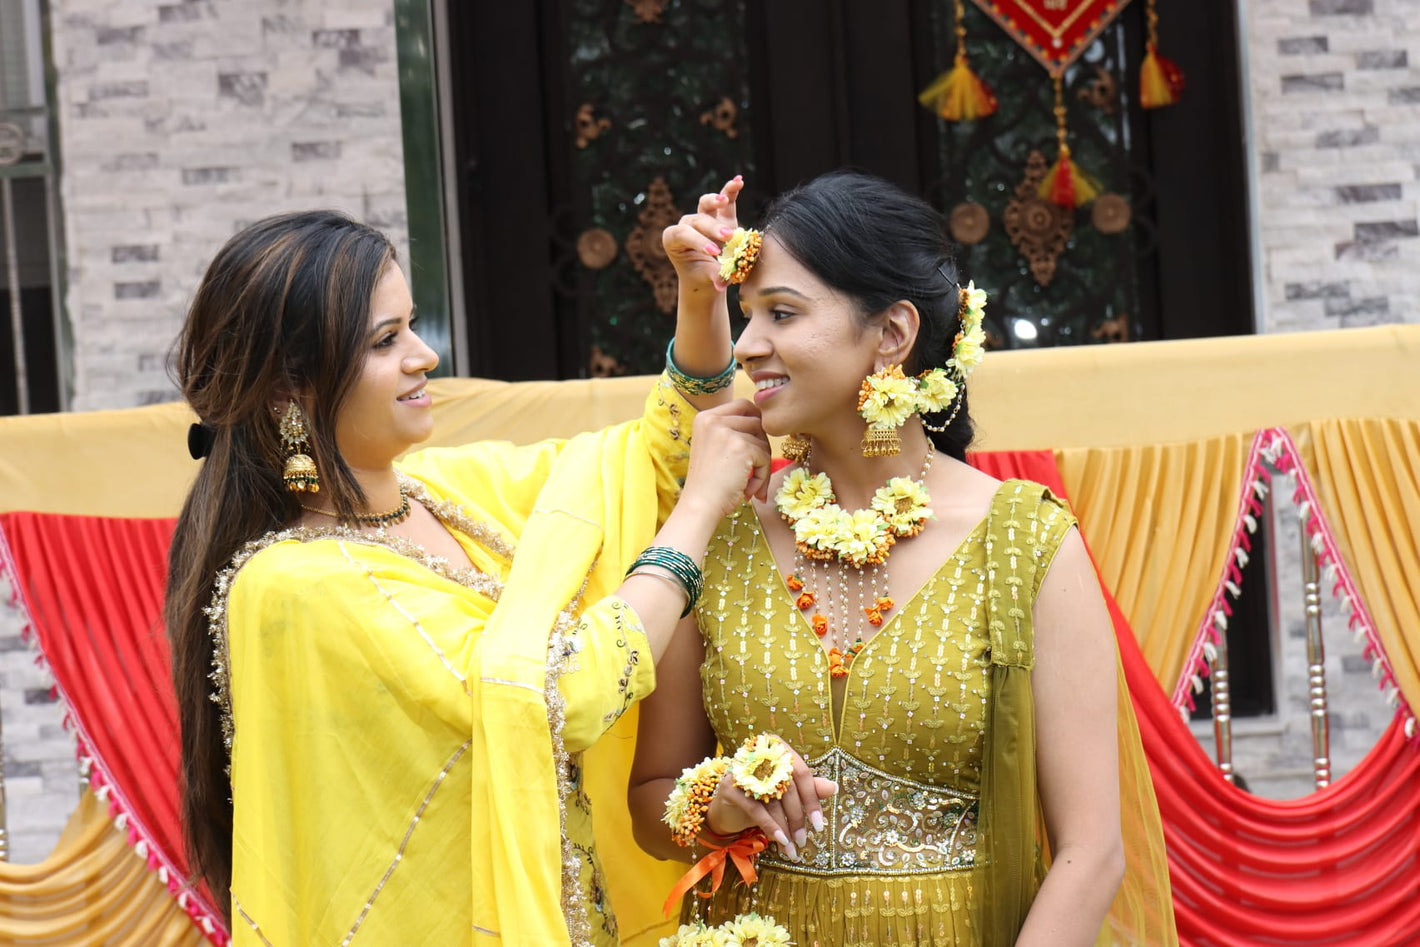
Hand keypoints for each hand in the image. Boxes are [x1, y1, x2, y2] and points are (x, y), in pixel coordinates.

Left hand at [662, 175, 744, 296]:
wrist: (707, 276)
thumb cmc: (702, 278)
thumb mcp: (706, 280)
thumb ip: (713, 277)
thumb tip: (722, 282)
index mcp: (673, 240)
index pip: (683, 235)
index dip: (698, 241)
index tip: (714, 251)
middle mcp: (685, 225)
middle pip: (697, 220)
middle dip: (712, 228)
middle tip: (727, 237)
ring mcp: (702, 217)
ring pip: (705, 205)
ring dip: (716, 201)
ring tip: (724, 202)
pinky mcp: (719, 215)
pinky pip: (723, 201)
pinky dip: (730, 190)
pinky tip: (739, 181)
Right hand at [682, 399, 771, 517]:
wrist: (699, 505)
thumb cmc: (708, 483)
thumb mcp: (713, 447)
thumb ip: (732, 432)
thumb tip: (766, 422)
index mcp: (705, 417)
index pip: (743, 405)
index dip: (756, 421)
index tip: (757, 443)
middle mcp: (713, 420)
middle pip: (757, 421)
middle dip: (762, 446)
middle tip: (755, 470)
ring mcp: (726, 432)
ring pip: (763, 441)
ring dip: (762, 466)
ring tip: (749, 485)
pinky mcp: (741, 447)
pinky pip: (765, 458)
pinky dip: (762, 477)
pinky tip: (748, 491)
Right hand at [704, 736, 836, 859]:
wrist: (727, 810)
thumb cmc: (761, 799)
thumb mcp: (785, 794)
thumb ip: (809, 788)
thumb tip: (833, 787)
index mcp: (777, 749)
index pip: (801, 773)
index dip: (812, 799)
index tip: (819, 824)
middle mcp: (759, 754)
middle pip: (787, 787)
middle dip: (797, 818)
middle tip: (804, 840)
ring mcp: (741, 769)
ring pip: (773, 800)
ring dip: (785, 828)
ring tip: (792, 848)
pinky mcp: (729, 787)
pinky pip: (755, 808)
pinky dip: (769, 826)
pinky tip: (779, 841)